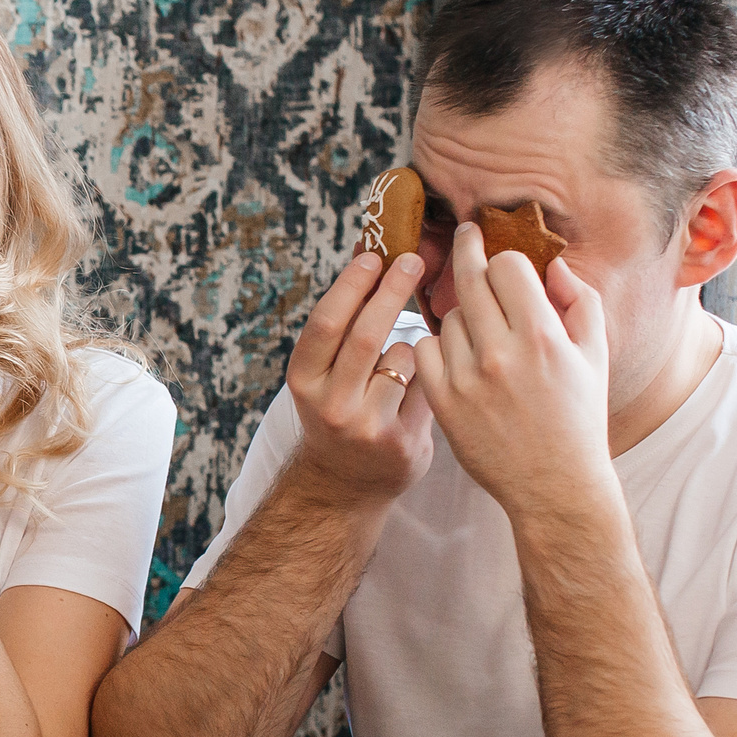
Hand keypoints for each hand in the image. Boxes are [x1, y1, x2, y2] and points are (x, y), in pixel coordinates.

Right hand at [283, 250, 434, 503]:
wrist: (345, 483)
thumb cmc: (341, 409)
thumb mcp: (325, 372)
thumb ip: (345, 325)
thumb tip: (367, 253)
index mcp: (304, 380)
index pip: (326, 323)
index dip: (350, 286)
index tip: (374, 256)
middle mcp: (329, 404)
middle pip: (365, 336)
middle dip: (391, 291)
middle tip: (414, 261)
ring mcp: (365, 426)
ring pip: (403, 358)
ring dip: (413, 342)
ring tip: (407, 350)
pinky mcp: (400, 443)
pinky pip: (429, 387)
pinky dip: (431, 373)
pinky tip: (430, 378)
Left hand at [413, 222, 612, 514]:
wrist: (554, 483)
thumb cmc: (579, 417)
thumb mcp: (595, 355)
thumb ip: (580, 300)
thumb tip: (552, 263)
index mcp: (542, 337)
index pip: (507, 267)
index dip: (504, 257)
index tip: (496, 251)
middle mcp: (501, 354)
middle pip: (469, 280)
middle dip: (466, 250)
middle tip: (464, 236)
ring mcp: (467, 378)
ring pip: (447, 317)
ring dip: (460, 314)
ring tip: (481, 332)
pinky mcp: (443, 402)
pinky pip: (424, 351)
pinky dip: (437, 347)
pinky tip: (456, 356)